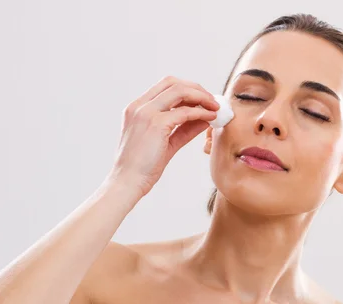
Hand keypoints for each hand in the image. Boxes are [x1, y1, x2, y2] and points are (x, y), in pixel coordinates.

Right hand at [105, 76, 218, 197]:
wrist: (127, 182)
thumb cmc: (142, 168)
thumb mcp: (165, 143)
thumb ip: (183, 129)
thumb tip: (204, 119)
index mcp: (136, 108)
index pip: (165, 86)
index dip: (187, 89)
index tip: (202, 99)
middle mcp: (139, 106)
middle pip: (173, 82)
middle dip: (196, 88)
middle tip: (212, 100)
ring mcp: (146, 113)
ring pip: (180, 91)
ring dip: (201, 96)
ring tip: (215, 107)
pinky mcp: (156, 124)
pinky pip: (185, 112)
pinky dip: (201, 112)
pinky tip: (210, 117)